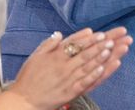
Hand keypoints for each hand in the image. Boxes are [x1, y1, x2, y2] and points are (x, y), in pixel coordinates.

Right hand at [8, 27, 131, 109]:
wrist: (24, 100)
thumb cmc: (28, 78)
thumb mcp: (35, 57)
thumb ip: (48, 44)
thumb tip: (59, 34)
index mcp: (54, 56)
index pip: (73, 44)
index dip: (86, 38)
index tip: (97, 33)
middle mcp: (62, 66)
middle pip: (83, 53)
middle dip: (98, 45)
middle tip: (110, 39)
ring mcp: (67, 79)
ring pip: (86, 66)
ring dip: (99, 57)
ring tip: (110, 49)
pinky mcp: (70, 92)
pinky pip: (84, 82)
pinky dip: (93, 75)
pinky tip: (102, 68)